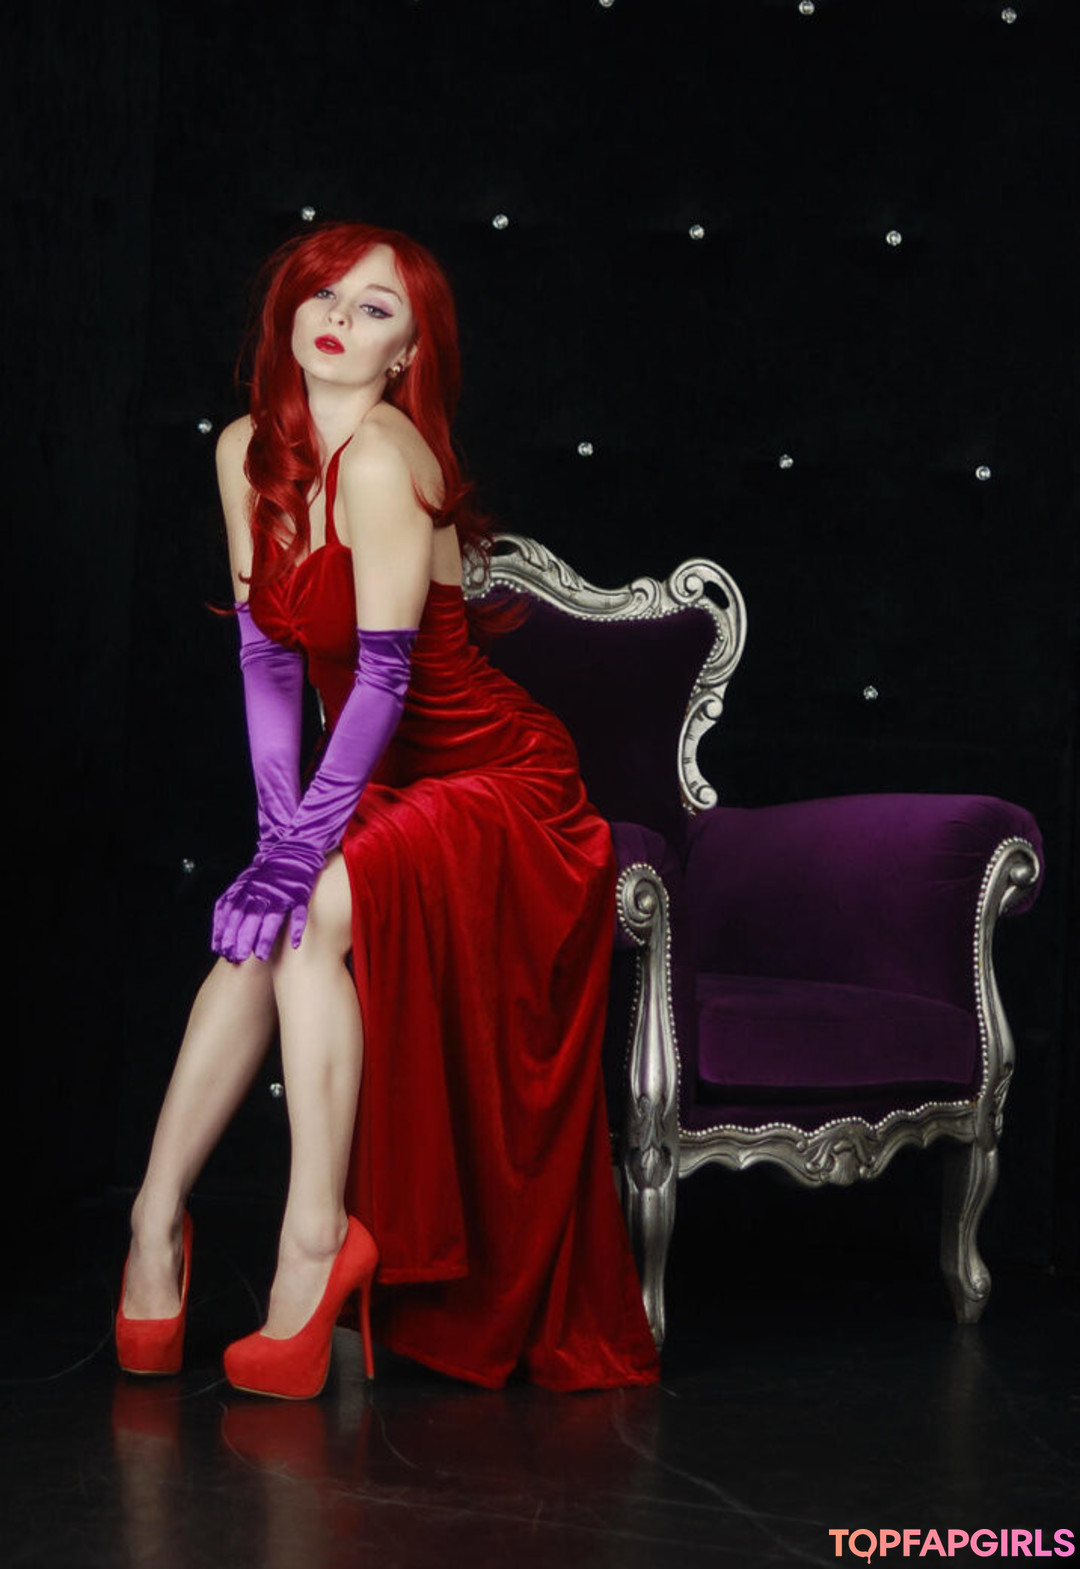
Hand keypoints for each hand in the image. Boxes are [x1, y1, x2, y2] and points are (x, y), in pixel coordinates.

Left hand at [212, 840, 325, 962]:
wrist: (292, 847)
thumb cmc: (266, 872)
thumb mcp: (243, 884)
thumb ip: (230, 904)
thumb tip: (218, 932)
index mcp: (247, 889)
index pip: (233, 913)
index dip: (227, 932)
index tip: (223, 950)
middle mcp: (262, 891)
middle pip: (250, 917)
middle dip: (242, 938)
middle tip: (238, 957)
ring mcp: (282, 893)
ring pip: (272, 917)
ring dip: (265, 937)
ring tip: (260, 955)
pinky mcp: (300, 895)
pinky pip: (299, 912)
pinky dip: (298, 927)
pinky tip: (295, 943)